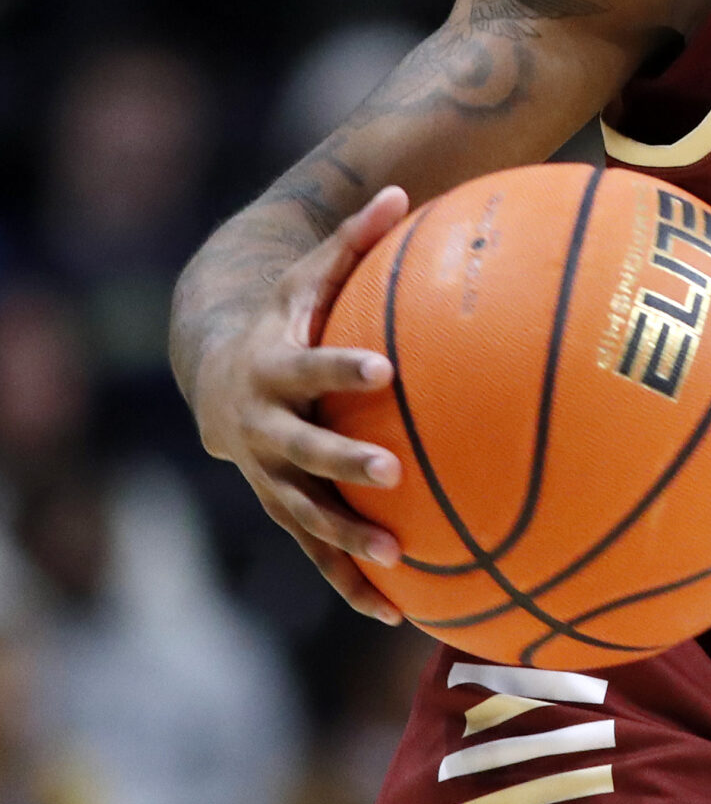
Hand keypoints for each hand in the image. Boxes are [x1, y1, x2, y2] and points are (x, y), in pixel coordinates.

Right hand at [190, 187, 411, 622]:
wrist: (216, 369)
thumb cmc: (285, 313)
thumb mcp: (309, 274)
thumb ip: (354, 240)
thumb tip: (400, 191)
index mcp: (273, 369)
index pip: (309, 368)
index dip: (341, 368)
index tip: (383, 369)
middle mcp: (263, 429)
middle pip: (301, 450)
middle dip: (342, 462)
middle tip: (391, 471)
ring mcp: (269, 475)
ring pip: (305, 514)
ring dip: (347, 539)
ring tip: (396, 555)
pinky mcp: (284, 507)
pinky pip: (315, 552)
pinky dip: (350, 582)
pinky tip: (395, 612)